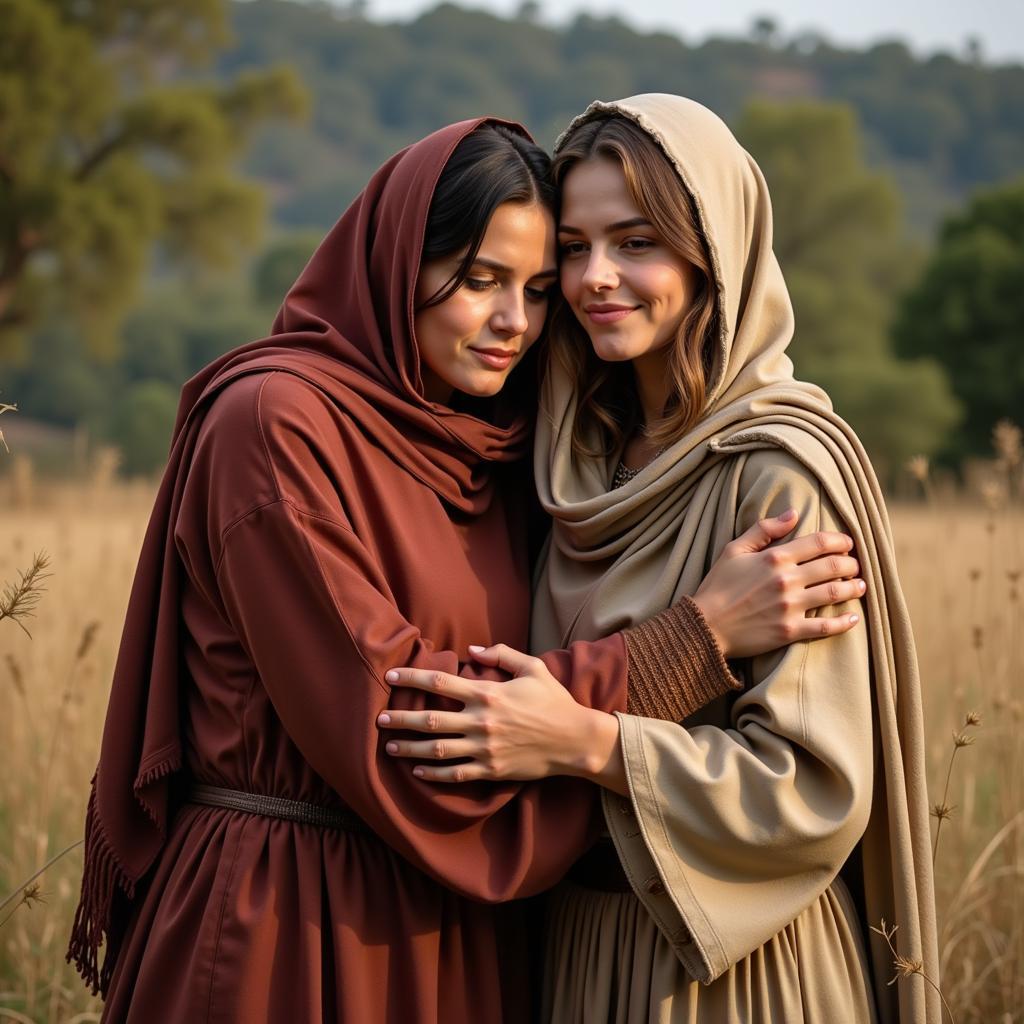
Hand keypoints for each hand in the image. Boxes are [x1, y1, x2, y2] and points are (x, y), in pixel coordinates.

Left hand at [378, 647, 616, 783]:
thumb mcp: (532, 667)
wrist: (574, 740)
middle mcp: (481, 721)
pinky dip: (434, 774)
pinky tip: (418, 771)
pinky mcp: (491, 770)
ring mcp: (485, 748)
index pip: (440, 683)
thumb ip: (501, 654)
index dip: (412, 678)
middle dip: (402, 719)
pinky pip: (456, 774)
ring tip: (390, 746)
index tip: (391, 677)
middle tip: (380, 719)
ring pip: (437, 750)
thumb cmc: (554, 701)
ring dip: (410, 748)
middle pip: (430, 720)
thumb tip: (471, 649)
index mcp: (488, 693)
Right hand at [693, 509, 864, 658]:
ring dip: (853, 588)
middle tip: (855, 566)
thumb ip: (763, 529)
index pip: (819, 543)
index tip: (847, 543)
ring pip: (835, 593)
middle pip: (833, 566)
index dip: (840, 540)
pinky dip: (843, 623)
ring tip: (860, 586)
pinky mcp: (789, 631)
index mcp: (774, 557)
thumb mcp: (733, 550)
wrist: (705, 626)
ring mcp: (790, 607)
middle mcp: (786, 580)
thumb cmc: (717, 586)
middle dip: (851, 564)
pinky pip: (825, 627)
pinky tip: (853, 619)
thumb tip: (792, 513)